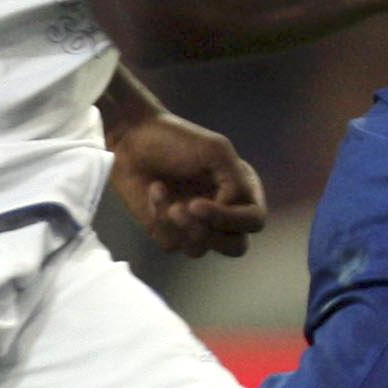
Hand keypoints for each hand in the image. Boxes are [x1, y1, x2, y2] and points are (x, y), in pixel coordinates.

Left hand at [108, 114, 265, 257]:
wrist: (133, 138)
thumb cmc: (177, 139)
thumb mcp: (216, 151)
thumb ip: (236, 182)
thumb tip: (228, 212)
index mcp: (242, 191)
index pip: (253, 221)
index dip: (230, 219)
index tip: (197, 204)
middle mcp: (224, 212)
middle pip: (235, 247)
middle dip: (209, 234)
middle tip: (183, 209)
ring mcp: (196, 225)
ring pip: (199, 249)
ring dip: (178, 224)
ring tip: (160, 190)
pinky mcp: (169, 232)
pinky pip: (171, 244)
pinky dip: (159, 217)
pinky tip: (154, 190)